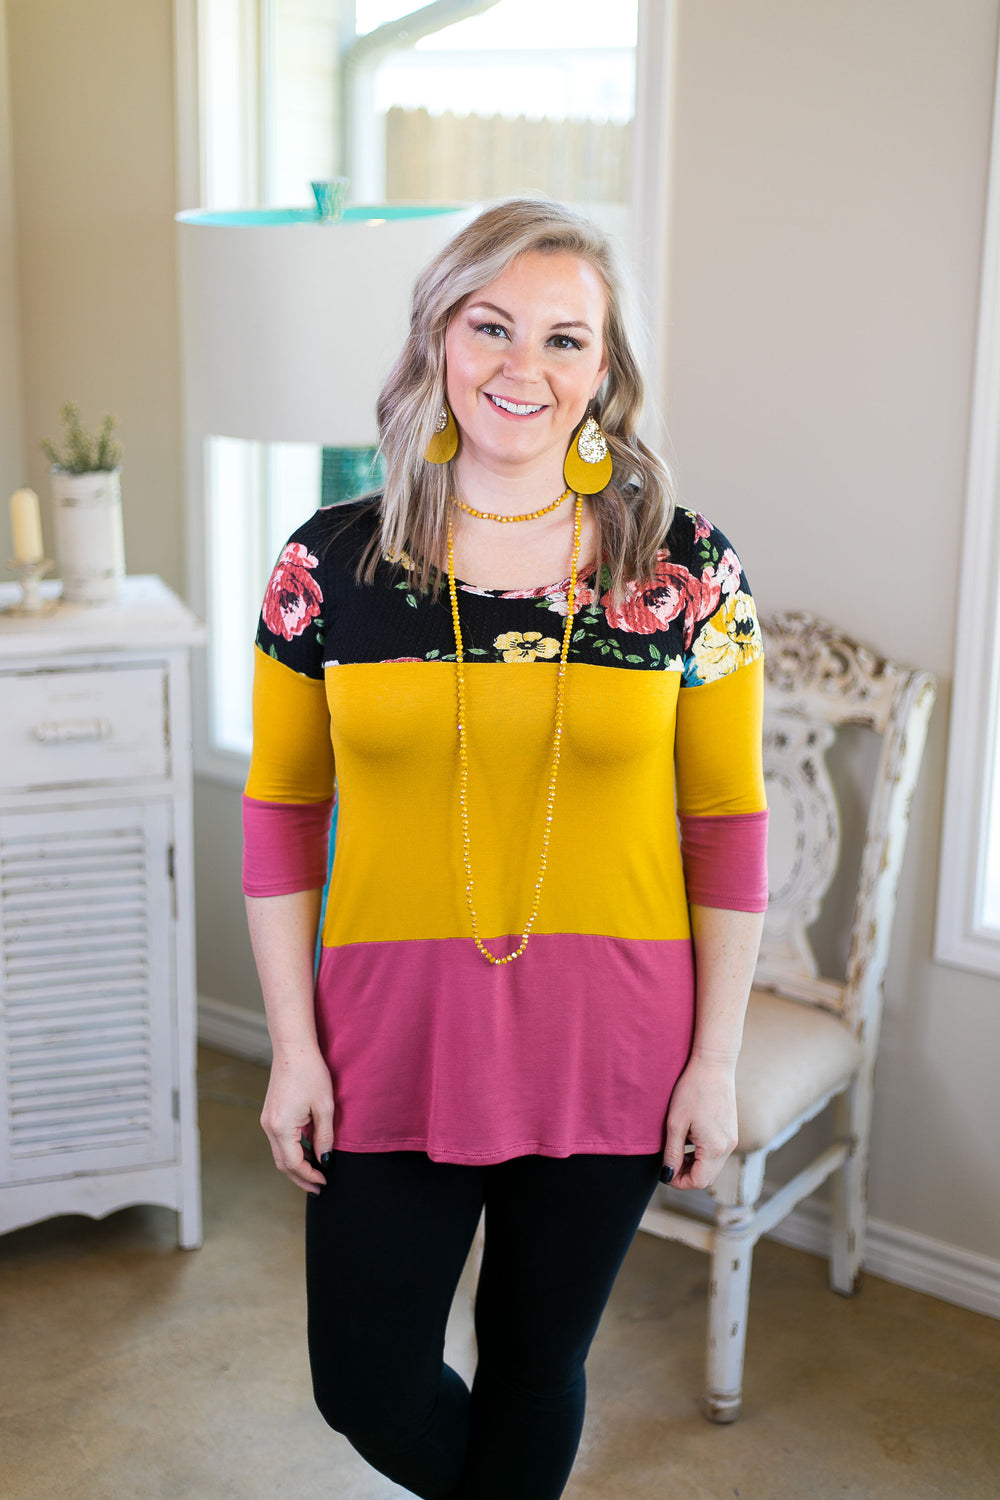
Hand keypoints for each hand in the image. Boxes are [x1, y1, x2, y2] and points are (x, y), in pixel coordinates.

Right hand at [260, 1043, 334, 1193]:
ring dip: (296, 1165)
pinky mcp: (270, 1114)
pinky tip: (308, 1151)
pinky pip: (279, 1140)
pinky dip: (292, 1150)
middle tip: (318, 1187)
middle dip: (300, 1177)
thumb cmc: (310, 1073)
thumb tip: (325, 1159)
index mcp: (281, 1127)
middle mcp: (269, 1127)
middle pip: (282, 1163)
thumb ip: (325, 1137)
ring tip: (316, 1171)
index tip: (325, 1182)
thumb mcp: (324, 1107)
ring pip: (279, 1153)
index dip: (309, 1176)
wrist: (293, 1048)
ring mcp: (267, 1120)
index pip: (294, 1164)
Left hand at [662, 1056, 737, 1190]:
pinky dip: (703, 1155)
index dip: (679, 1182)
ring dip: (695, 1165)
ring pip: (713, 1166)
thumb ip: (673, 1153)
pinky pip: (718, 1153)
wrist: (713, 1065)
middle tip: (669, 1163)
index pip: (699, 1182)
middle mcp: (728, 1147)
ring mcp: (732, 1139)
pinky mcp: (731, 1131)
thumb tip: (668, 1175)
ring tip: (678, 1149)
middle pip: (707, 1177)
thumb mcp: (675, 1123)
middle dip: (687, 1175)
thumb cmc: (692, 1090)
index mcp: (715, 1148)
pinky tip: (690, 1139)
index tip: (665, 1172)